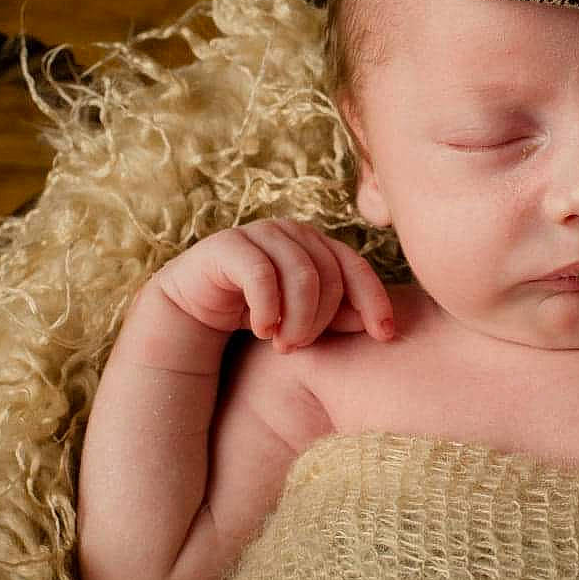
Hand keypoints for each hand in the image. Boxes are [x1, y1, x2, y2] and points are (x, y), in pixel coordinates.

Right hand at [154, 219, 394, 351]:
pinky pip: (261, 275)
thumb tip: (380, 325)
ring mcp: (260, 232)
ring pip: (301, 275)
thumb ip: (340, 318)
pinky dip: (267, 308)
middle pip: (330, 275)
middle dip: (321, 319)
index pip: (356, 267)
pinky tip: (263, 331)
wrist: (193, 311)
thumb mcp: (304, 320)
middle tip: (298, 347)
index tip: (385, 335)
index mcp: (317, 243)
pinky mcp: (228, 244)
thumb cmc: (257, 315)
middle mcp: (293, 232)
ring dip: (297, 318)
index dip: (374, 300)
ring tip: (282, 344)